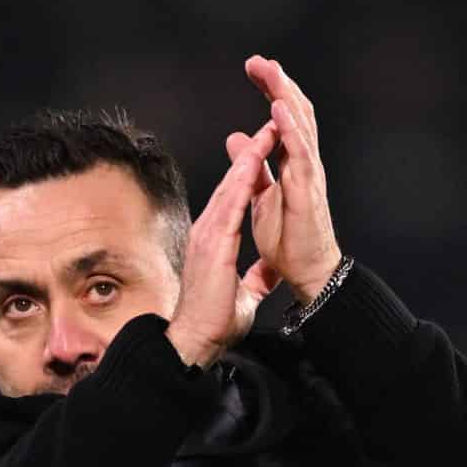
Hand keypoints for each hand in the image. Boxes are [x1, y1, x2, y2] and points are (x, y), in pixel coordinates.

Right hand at [165, 121, 277, 369]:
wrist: (196, 340)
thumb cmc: (214, 321)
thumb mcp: (244, 293)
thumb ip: (256, 278)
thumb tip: (269, 270)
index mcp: (216, 240)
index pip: (235, 198)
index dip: (250, 173)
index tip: (267, 152)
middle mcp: (209, 230)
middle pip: (231, 184)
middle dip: (250, 154)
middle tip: (268, 126)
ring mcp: (208, 234)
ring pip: (230, 187)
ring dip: (249, 158)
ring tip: (266, 132)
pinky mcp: (214, 243)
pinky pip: (231, 204)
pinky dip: (243, 180)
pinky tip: (254, 161)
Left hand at [240, 54, 344, 302]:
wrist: (306, 273)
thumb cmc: (288, 239)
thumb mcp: (261, 195)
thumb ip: (252, 167)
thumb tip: (237, 139)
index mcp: (291, 163)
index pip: (282, 118)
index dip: (271, 91)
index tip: (255, 68)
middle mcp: (303, 164)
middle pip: (294, 114)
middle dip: (278, 85)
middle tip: (259, 61)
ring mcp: (308, 176)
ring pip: (301, 127)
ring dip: (286, 98)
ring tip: (273, 72)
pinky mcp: (307, 193)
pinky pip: (300, 156)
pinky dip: (291, 131)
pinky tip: (280, 110)